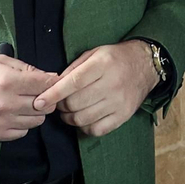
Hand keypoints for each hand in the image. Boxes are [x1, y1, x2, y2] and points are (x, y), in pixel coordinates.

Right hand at [0, 54, 55, 141]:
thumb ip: (24, 68)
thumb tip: (47, 76)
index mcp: (8, 81)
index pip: (46, 85)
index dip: (53, 82)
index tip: (52, 81)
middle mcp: (6, 104)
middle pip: (45, 106)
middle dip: (45, 98)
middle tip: (37, 92)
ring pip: (36, 121)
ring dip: (34, 112)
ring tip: (23, 103)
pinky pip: (21, 133)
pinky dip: (22, 124)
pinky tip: (13, 114)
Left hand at [33, 40, 160, 136]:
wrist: (145, 65)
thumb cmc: (115, 58)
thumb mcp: (93, 54)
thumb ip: (73, 69)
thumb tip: (52, 87)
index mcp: (102, 65)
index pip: (73, 83)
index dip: (53, 94)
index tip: (39, 102)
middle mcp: (112, 84)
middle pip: (75, 103)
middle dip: (61, 106)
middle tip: (60, 102)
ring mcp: (119, 102)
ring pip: (83, 119)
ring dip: (70, 118)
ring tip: (70, 111)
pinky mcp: (123, 115)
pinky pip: (97, 129)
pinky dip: (85, 127)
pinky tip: (84, 118)